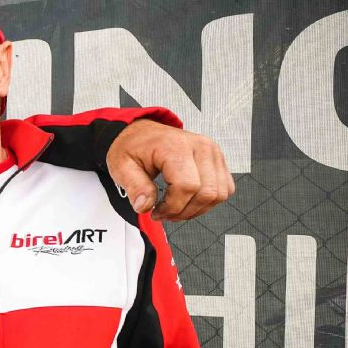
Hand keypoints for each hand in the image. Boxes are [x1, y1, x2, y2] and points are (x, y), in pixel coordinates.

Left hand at [106, 119, 234, 221]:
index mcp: (176, 146)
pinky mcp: (218, 160)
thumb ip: (134, 188)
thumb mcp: (122, 166)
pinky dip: (208, 202)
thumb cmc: (134, 147)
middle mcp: (200, 147)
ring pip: (219, 194)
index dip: (172, 207)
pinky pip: (225, 189)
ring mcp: (212, 152)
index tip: (156, 212)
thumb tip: (145, 206)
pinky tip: (188, 200)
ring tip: (176, 208)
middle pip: (206, 193)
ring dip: (197, 209)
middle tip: (165, 213)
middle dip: (184, 211)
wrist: (142, 134)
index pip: (187, 186)